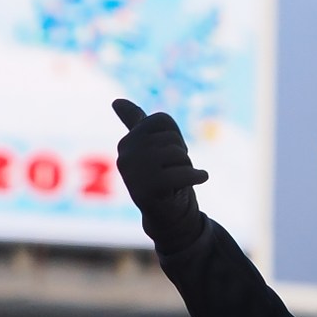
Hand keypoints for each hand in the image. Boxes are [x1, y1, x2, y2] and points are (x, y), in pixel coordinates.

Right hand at [113, 99, 209, 255]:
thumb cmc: (162, 177)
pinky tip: (200, 179)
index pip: (162, 120)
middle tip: (173, 172)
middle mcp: (125, 155)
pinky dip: (197, 176)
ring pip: (178, 154)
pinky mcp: (147, 190)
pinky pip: (183, 173)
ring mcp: (134, 173)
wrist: (167, 215)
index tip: (168, 155)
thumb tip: (115, 101)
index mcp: (126, 142)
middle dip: (181, 154)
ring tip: (176, 181)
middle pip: (171, 138)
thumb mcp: (150, 146)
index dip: (174, 136)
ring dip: (187, 167)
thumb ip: (135, 123)